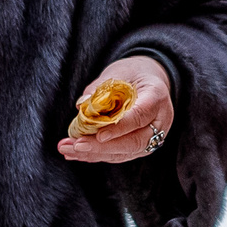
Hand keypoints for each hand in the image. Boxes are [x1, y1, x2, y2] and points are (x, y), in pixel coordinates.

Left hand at [59, 55, 175, 164]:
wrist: (148, 80)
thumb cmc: (132, 73)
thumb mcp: (118, 72)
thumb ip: (101, 88)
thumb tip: (82, 105)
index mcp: (157, 97)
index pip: (140, 116)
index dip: (120, 128)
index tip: (98, 135)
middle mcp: (159, 122)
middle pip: (134, 142)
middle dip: (102, 147)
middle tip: (76, 145)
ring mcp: (152, 137)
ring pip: (124, 152)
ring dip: (93, 154)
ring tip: (67, 149)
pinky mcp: (140, 146)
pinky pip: (118, 154)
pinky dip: (96, 155)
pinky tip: (75, 153)